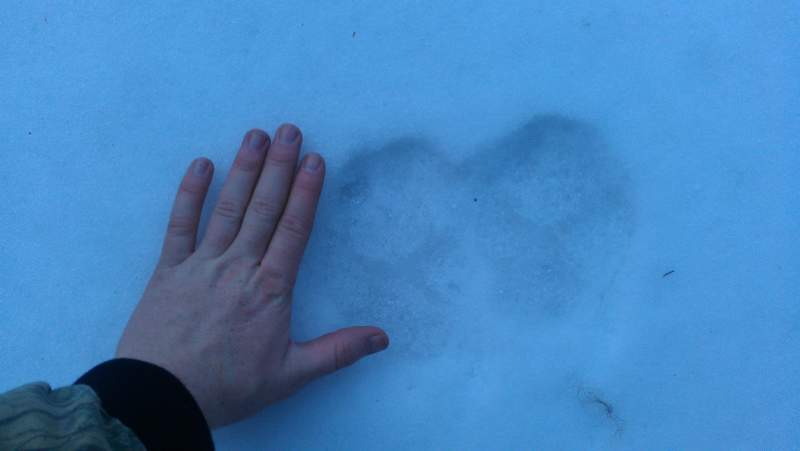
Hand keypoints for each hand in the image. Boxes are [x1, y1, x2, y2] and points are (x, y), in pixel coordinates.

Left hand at [115, 124, 388, 429]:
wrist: (162, 397)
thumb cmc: (228, 387)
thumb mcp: (291, 374)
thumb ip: (338, 352)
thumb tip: (382, 338)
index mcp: (270, 289)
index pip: (294, 229)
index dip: (307, 192)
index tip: (315, 159)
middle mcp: (238, 267)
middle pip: (264, 208)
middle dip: (279, 167)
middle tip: (290, 130)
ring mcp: (201, 265)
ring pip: (227, 208)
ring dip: (243, 170)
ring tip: (255, 136)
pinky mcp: (169, 270)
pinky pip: (179, 225)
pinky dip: (190, 194)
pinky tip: (201, 165)